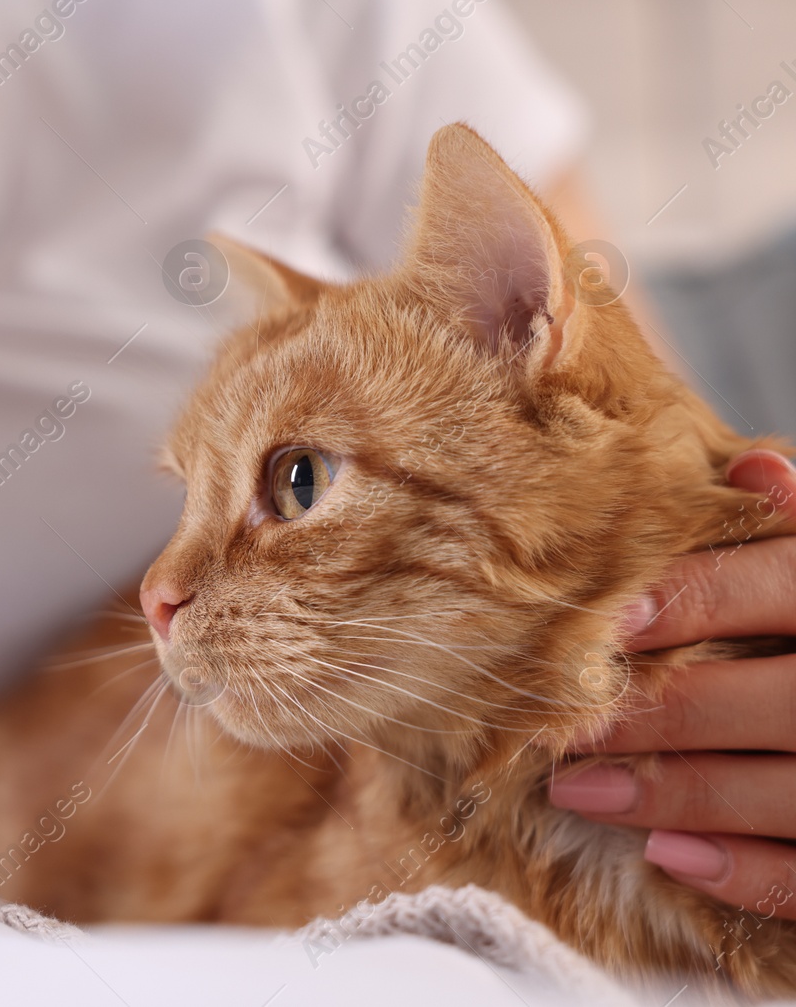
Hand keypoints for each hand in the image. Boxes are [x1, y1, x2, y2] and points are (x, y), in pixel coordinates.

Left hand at [548, 449, 795, 915]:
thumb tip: (751, 465)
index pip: (786, 583)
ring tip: (572, 790)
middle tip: (562, 718)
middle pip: (782, 697)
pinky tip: (666, 856)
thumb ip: (787, 529)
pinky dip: (745, 870)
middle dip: (666, 709)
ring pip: (788, 792)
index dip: (699, 598)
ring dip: (676, 792)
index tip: (608, 614)